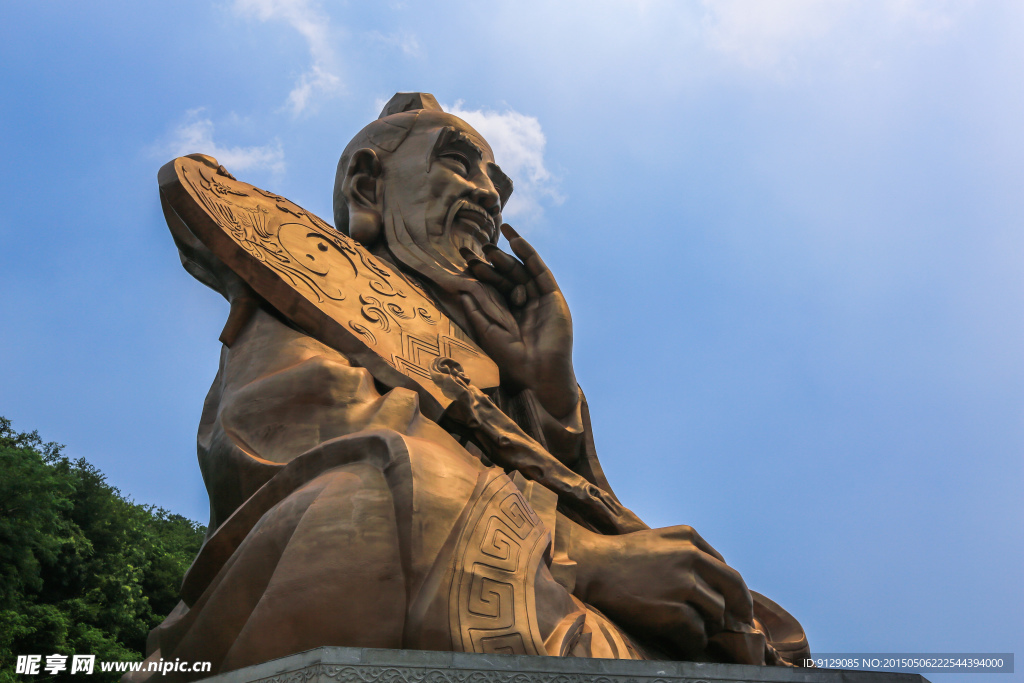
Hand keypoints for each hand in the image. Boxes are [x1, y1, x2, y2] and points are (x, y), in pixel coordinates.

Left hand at [459, 224, 577, 417]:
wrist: (537, 372)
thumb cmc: (511, 360)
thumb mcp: (486, 332)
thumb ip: (475, 310)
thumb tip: (461, 289)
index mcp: (509, 316)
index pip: (494, 288)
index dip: (480, 274)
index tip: (464, 260)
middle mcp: (525, 306)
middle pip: (508, 277)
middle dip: (492, 262)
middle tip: (475, 248)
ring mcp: (540, 300)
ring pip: (522, 271)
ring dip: (507, 255)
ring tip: (491, 241)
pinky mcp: (553, 297)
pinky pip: (540, 271)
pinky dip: (528, 254)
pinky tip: (516, 239)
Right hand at [571, 524, 756, 661]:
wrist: (593, 567)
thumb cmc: (623, 556)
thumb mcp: (659, 540)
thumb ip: (687, 553)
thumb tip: (713, 582)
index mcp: (689, 538)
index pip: (725, 567)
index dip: (734, 589)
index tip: (737, 604)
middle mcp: (691, 557)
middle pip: (733, 587)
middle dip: (740, 608)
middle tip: (741, 623)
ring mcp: (683, 584)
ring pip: (717, 612)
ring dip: (708, 625)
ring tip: (693, 629)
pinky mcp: (674, 610)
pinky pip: (698, 632)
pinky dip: (693, 640)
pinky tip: (682, 638)